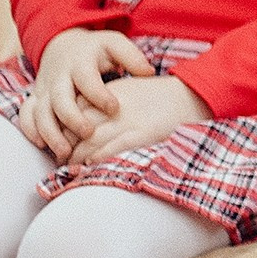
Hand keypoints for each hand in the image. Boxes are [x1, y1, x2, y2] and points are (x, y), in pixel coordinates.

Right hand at [21, 29, 154, 161]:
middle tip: (89, 134)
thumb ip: (132, 57)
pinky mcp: (36, 98)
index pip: (87, 79)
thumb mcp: (115, 44)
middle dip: (73, 119)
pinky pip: (26, 115)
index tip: (114, 108)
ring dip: (50, 132)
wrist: (63, 45)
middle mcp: (59, 77)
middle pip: (60, 100)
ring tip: (65, 151)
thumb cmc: (96, 49)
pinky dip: (31, 130)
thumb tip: (149, 72)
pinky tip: (43, 146)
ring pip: (40, 112)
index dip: (99, 95)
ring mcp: (44, 88)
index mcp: (80, 63)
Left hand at [67, 75, 210, 166]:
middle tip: (61, 158)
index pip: (75, 110)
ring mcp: (129, 120)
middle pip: (78, 126)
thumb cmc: (162, 96)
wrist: (195, 95)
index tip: (62, 139)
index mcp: (112, 91)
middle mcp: (116, 105)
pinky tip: (90, 165)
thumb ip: (107, 101)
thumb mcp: (130, 90)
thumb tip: (84, 121)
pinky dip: (97, 158)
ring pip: (90, 141)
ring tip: (71, 167)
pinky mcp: (142, 134)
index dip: (64, 127)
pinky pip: (112, 148)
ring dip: (77, 157)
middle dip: (66, 144)